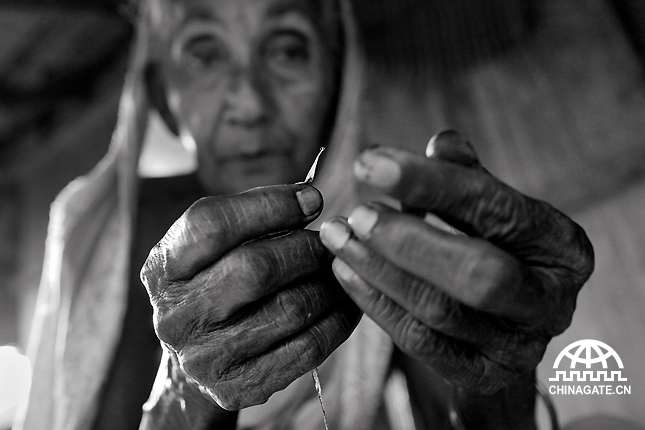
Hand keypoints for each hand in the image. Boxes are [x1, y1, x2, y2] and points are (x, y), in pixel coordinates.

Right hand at [141, 184, 360, 409]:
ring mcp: (205, 357)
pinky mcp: (238, 388)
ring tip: (343, 268)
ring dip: (329, 283)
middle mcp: (176, 315)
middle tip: (332, 241)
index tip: (313, 198)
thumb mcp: (212, 248)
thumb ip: (250, 217)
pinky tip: (347, 302)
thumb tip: (309, 198)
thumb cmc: (215, 285)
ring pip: (290, 308)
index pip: (212, 224)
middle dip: (306, 248)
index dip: (269, 205)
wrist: (197, 361)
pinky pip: (307, 348)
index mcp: (163, 267)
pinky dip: (338, 320)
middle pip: (255, 268)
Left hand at [319, 131, 593, 393]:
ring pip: (438, 310)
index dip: (431, 183)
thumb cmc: (496, 251)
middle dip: (406, 240)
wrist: (507, 326)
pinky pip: (418, 341)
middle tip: (355, 214)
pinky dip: (375, 302)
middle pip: (477, 272)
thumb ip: (467, 177)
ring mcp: (517, 347)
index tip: (369, 162)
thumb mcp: (491, 211)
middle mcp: (550, 301)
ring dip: (377, 269)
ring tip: (336, 236)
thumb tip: (440, 142)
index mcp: (562, 246)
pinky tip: (344, 272)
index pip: (495, 209)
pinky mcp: (480, 375)